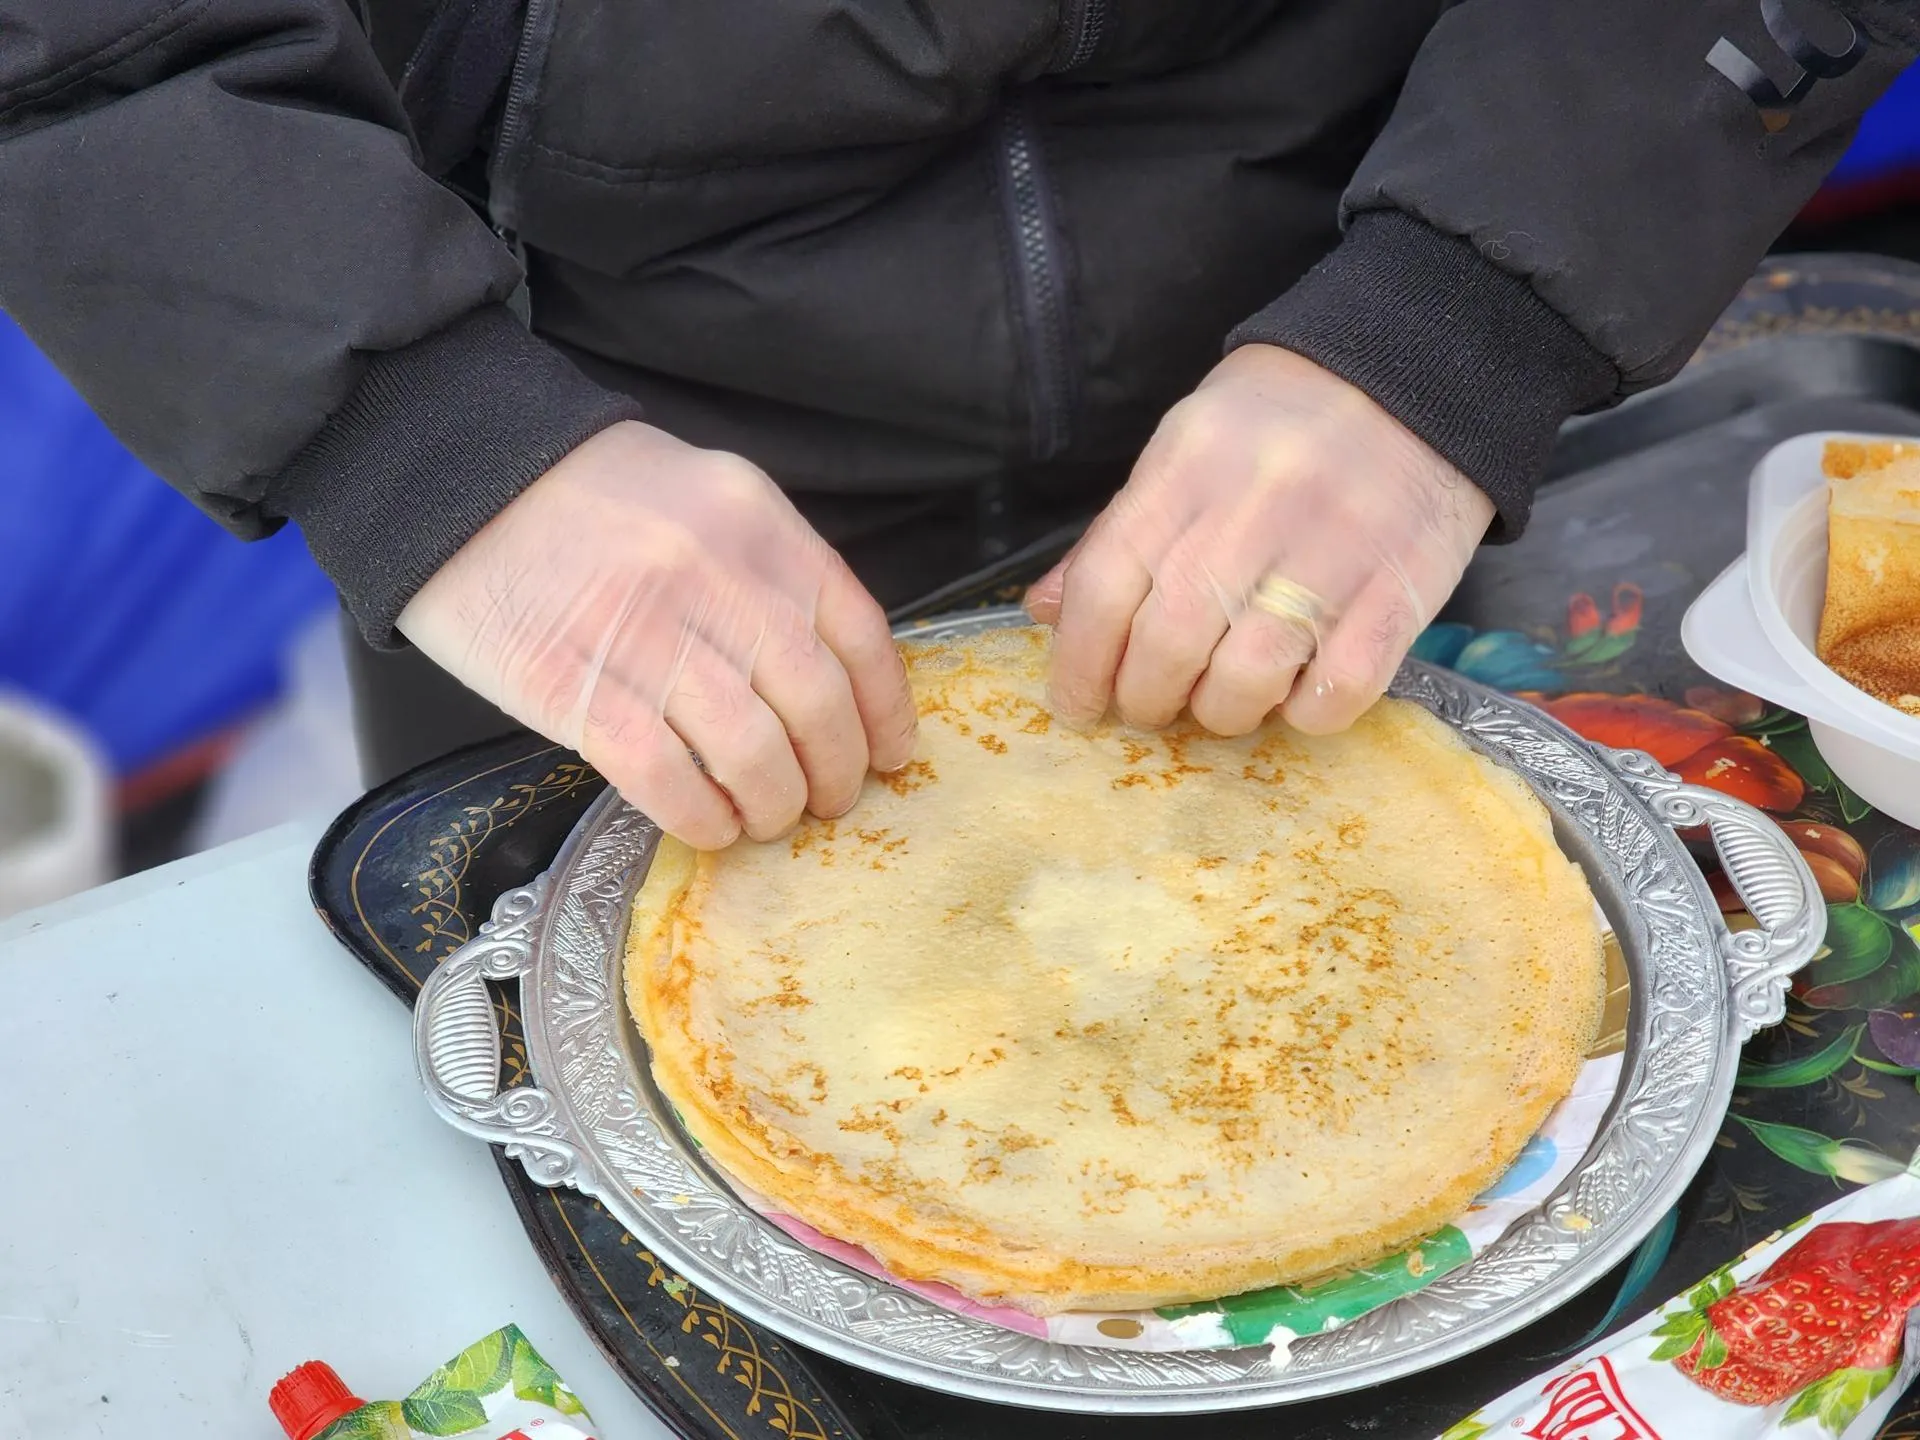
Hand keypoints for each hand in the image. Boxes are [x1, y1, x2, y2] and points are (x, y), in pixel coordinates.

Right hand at [398, 421, 916, 847]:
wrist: (459, 477)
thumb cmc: (589, 494)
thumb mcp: (707, 497)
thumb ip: (771, 569)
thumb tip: (826, 668)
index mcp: (760, 527)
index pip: (859, 635)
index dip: (886, 711)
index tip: (890, 755)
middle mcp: (717, 580)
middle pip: (816, 706)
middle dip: (836, 772)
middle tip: (828, 800)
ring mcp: (648, 637)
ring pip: (753, 754)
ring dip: (775, 805)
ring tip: (768, 817)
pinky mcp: (579, 691)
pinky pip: (669, 780)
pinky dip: (704, 818)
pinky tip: (710, 826)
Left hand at [1025, 345, 1492, 735]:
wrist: (1419, 375)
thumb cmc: (1281, 423)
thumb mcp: (1186, 448)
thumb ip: (1119, 532)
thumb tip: (1046, 612)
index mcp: (1188, 466)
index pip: (1108, 583)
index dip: (1080, 662)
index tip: (1077, 703)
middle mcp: (1254, 506)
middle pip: (1170, 640)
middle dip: (1146, 696)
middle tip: (1150, 706)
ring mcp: (1332, 550)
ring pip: (1248, 676)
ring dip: (1221, 712)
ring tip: (1221, 703)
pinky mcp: (1401, 589)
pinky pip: (1340, 688)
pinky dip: (1306, 713)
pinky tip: (1296, 696)